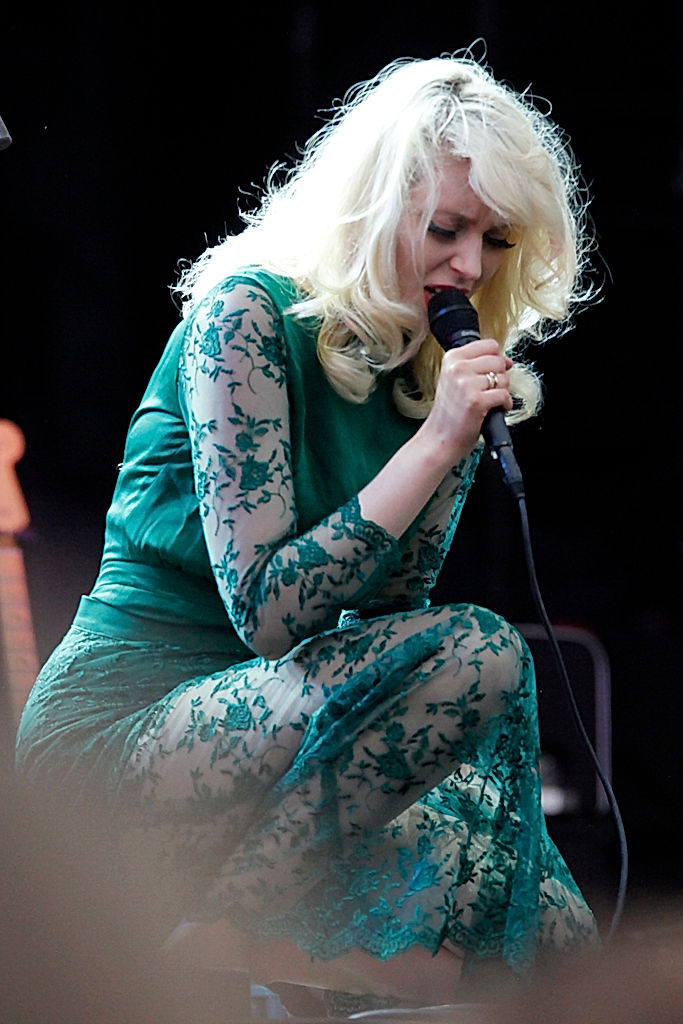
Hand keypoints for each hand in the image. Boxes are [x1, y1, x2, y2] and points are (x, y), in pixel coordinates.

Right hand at [421, 338, 512, 462]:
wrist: (440, 439)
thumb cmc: (449, 413)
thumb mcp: (455, 380)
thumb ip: (478, 366)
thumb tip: (508, 360)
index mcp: (452, 358)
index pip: (489, 345)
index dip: (496, 359)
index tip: (492, 372)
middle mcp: (457, 368)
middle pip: (499, 361)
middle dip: (500, 377)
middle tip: (487, 392)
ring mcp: (466, 384)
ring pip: (503, 378)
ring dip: (501, 392)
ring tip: (488, 402)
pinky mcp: (476, 401)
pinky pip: (504, 395)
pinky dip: (505, 405)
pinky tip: (494, 410)